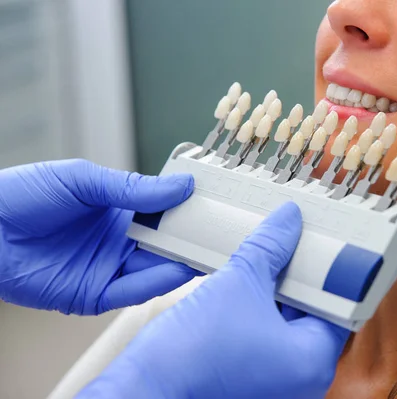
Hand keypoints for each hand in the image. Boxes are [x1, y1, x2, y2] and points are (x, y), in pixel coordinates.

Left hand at [0, 159, 198, 314]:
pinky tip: (178, 270)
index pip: (164, 210)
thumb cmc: (23, 195)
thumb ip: (133, 188)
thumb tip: (182, 186)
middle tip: (222, 231)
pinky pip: (133, 290)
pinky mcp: (95, 294)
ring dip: (182, 261)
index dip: (189, 208)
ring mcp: (108, 267)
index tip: (214, 203)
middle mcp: (118, 240)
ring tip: (209, 251)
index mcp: (118, 209)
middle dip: (193, 237)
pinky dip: (158, 282)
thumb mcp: (83, 180)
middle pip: (166, 241)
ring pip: (156, 268)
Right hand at [78, 203, 348, 398]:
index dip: (331, 271)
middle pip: (314, 315)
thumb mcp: (237, 284)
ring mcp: (277, 384)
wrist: (142, 390)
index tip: (325, 246)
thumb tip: (288, 221)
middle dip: (302, 278)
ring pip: (290, 327)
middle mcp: (301, 379)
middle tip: (295, 243)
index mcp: (312, 361)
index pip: (338, 306)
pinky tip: (250, 285)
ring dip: (280, 294)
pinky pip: (269, 340)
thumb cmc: (189, 355)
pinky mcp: (253, 383)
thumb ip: (269, 248)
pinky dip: (264, 313)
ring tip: (271, 258)